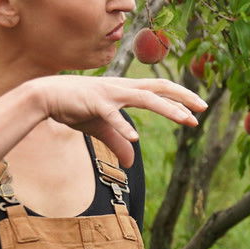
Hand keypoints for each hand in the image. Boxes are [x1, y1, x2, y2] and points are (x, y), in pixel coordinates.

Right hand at [32, 75, 206, 167]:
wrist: (45, 96)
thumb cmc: (74, 107)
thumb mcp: (100, 128)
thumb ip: (118, 142)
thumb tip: (131, 161)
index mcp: (126, 91)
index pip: (159, 91)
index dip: (179, 100)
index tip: (198, 110)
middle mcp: (122, 88)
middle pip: (160, 88)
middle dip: (183, 97)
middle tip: (204, 108)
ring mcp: (110, 93)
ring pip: (145, 98)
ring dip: (168, 108)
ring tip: (186, 119)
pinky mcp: (94, 102)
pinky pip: (112, 116)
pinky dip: (123, 126)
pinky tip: (135, 138)